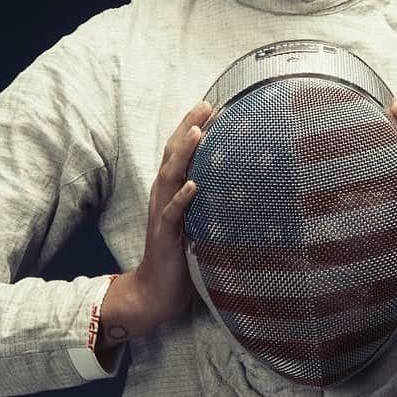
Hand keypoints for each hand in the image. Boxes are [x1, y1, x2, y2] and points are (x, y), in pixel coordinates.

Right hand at [131, 99, 214, 327]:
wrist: (157, 291)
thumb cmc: (182, 255)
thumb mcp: (198, 221)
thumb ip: (209, 200)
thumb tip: (239, 182)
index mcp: (171, 192)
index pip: (180, 153)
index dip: (192, 127)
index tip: (212, 106)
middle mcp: (163, 197)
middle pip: (172, 155)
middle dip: (187, 128)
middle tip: (205, 105)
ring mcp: (162, 215)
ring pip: (169, 177)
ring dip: (183, 154)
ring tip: (197, 132)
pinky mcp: (165, 237)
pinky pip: (172, 214)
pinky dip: (181, 198)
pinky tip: (193, 185)